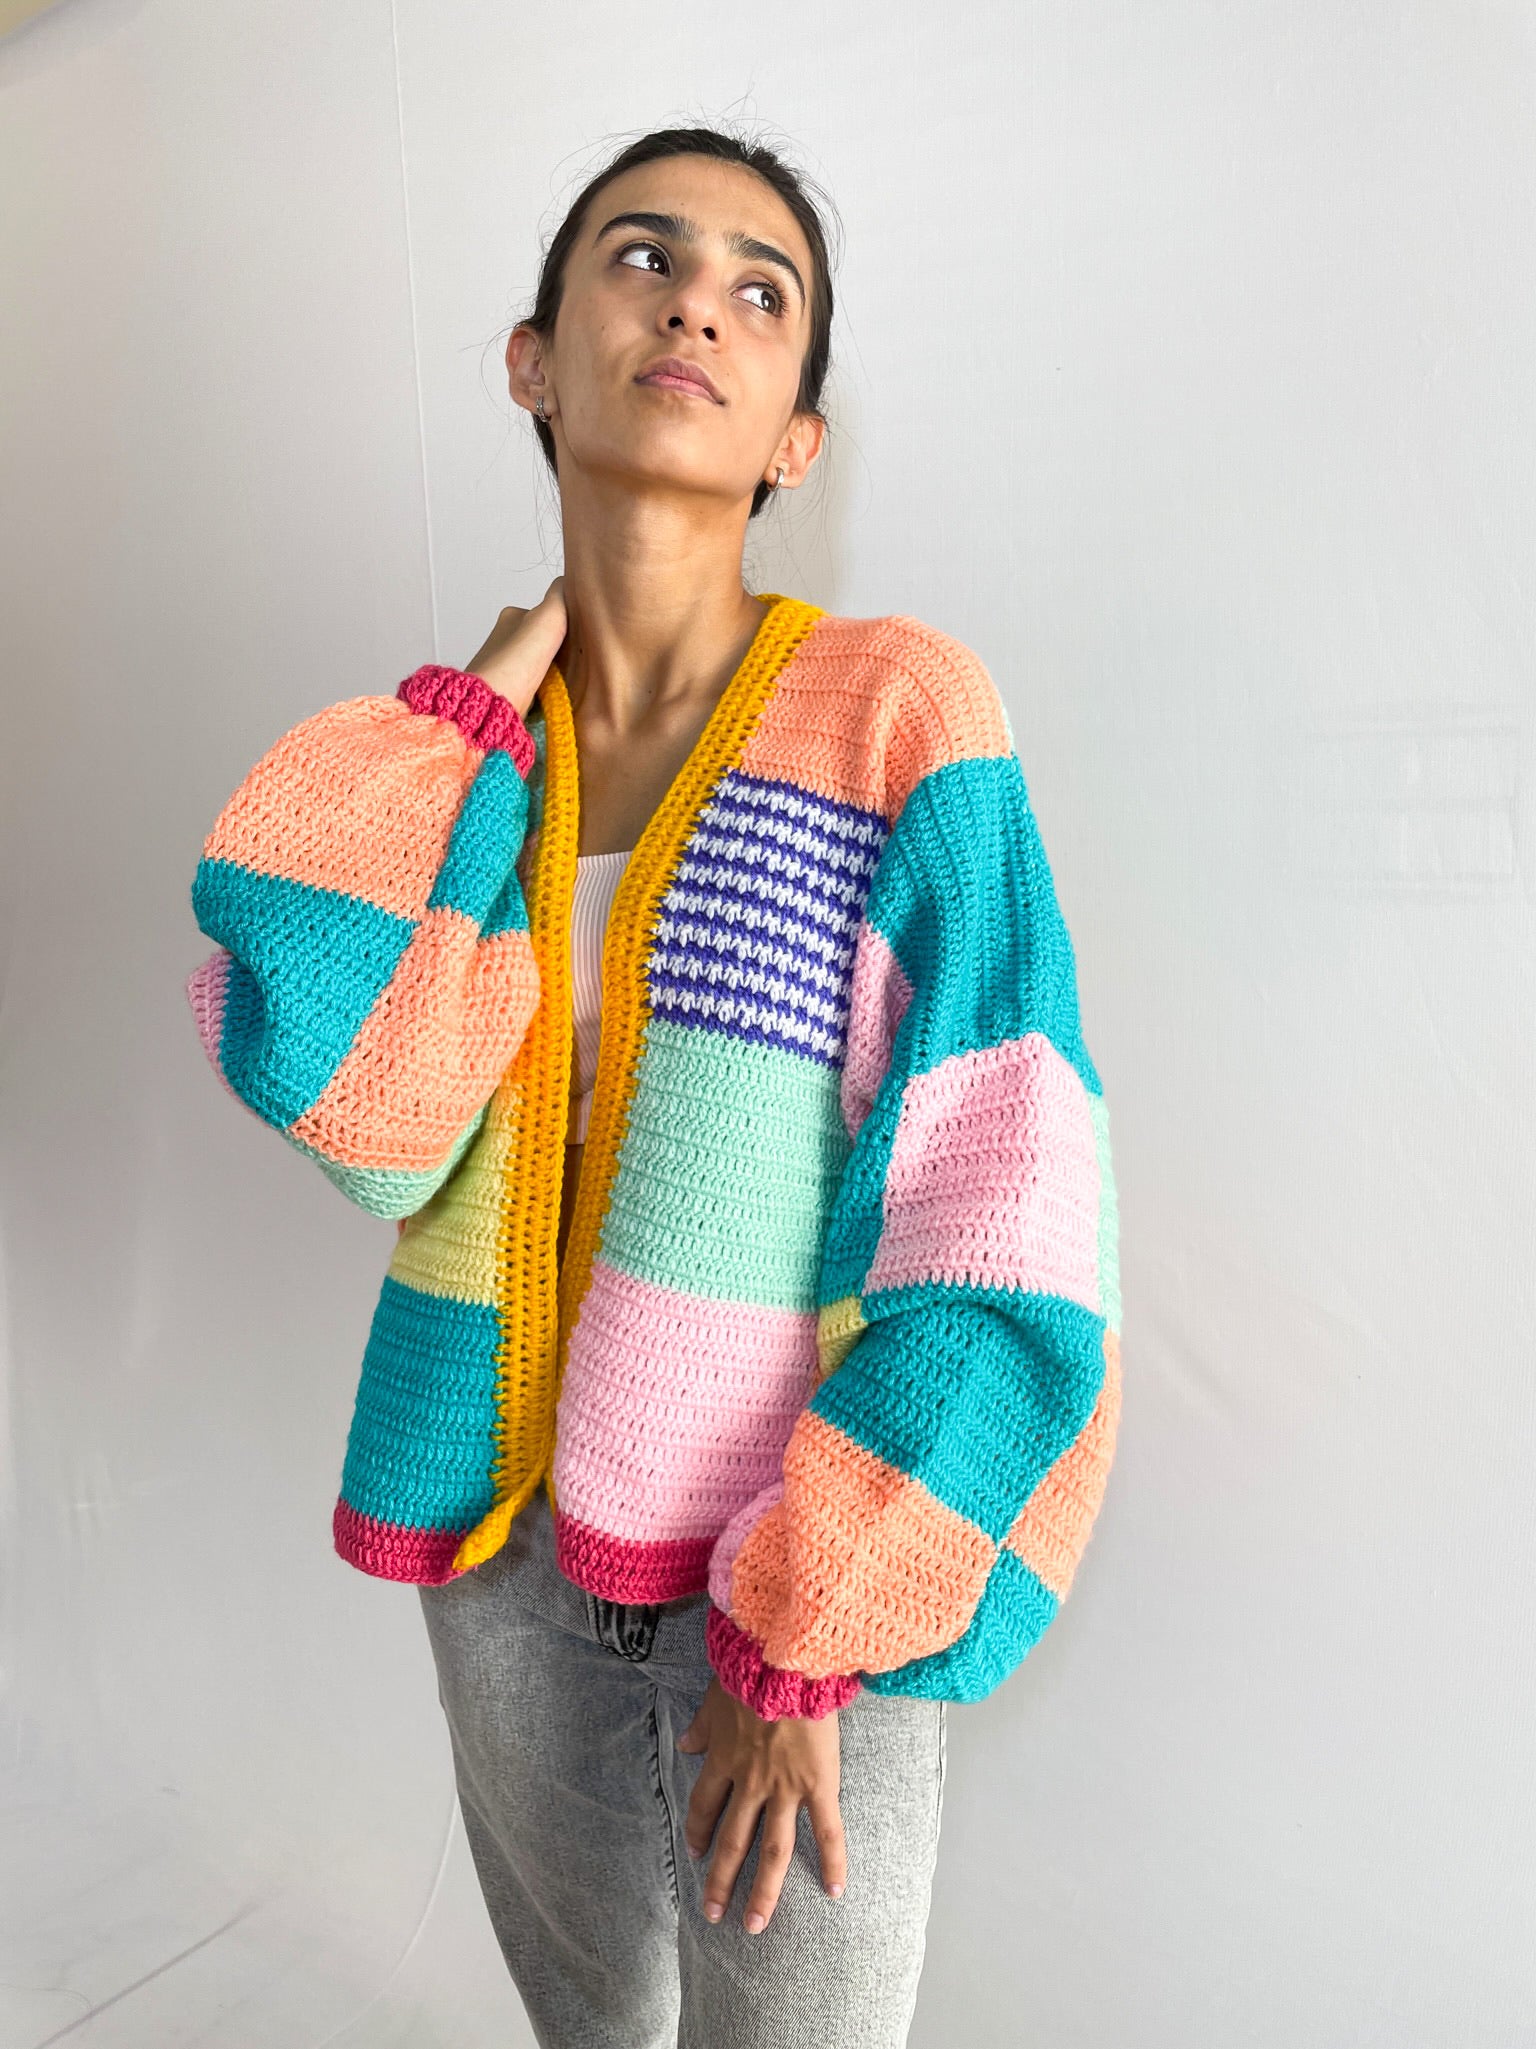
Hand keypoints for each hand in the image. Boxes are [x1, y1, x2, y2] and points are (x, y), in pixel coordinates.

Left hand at [461, 575, 567, 719]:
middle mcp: (503, 641)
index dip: (566, 623)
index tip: (581, 635)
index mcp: (511, 618)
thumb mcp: (546, 618)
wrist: (490, 706)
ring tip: (569, 681)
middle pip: (542, 641)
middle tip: (579, 661)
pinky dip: (545, 692)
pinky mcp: (505, 695)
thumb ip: (559, 597)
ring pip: (538, 666)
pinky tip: (555, 698)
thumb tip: (568, 580)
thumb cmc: (515, 664)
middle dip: (559, 650)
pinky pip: (532, 689)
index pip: (545, 613)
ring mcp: (504, 669)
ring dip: (553, 673)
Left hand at [676, 1676, 846, 1933]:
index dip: (699, 1832)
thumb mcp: (714, 1697)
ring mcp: (786, 1788)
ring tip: (756, 1924)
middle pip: (732, 1841)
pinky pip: (827, 1831)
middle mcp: (751, 1783)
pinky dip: (832, 1862)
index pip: (705, 1806)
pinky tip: (834, 1891)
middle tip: (713, 1914)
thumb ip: (701, 1727)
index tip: (696, 1855)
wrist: (787, 1661)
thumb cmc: (751, 1670)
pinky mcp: (820, 1784)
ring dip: (764, 1891)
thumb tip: (684, 1745)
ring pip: (773, 1850)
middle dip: (721, 1880)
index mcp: (724, 1759)